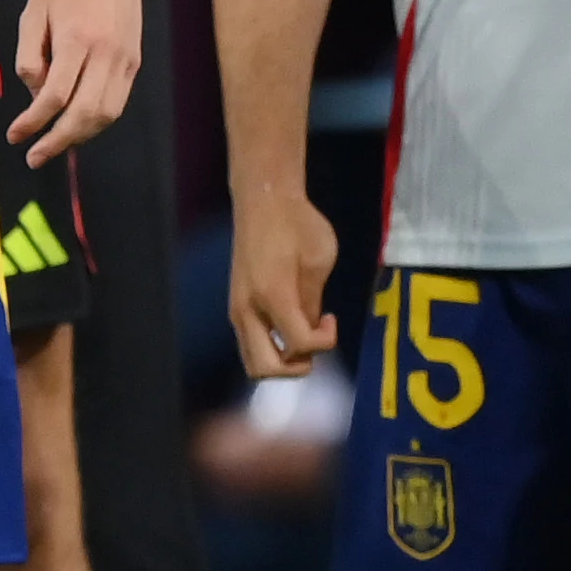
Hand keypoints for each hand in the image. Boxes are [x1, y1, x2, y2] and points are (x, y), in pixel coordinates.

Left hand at [5, 0, 142, 166]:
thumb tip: (36, 94)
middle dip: (58, 141)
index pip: (55, 97)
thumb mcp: (32, 14)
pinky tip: (75, 125)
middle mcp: (107, 53)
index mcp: (78, 40)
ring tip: (52, 144)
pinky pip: (118, 101)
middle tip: (33, 157)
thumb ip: (30, 57)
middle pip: (85, 114)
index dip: (33, 123)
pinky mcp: (135, 60)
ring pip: (107, 114)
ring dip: (80, 136)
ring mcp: (126, 58)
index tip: (14, 137)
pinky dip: (97, 120)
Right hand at [225, 189, 339, 380]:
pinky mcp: (237, 305)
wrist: (263, 201)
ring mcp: (237, 309)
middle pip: (265, 368)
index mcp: (272, 295)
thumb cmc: (297, 224)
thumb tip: (309, 329)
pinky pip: (251, 343)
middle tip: (313, 342)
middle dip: (296, 366)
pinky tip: (289, 321)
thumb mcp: (318, 260)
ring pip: (253, 361)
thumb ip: (311, 302)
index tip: (332, 318)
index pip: (297, 345)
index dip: (325, 342)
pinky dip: (272, 346)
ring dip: (281, 360)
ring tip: (301, 335)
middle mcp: (248, 309)